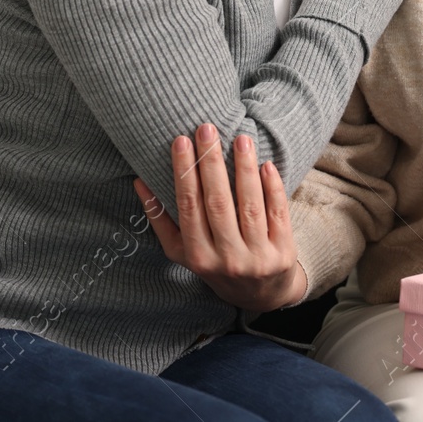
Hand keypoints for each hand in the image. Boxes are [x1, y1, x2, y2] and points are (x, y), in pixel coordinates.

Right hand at [133, 122, 307, 312]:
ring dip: (244, 169)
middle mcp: (227, 258)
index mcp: (198, 256)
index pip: (189, 207)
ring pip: (249, 205)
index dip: (185, 173)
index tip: (181, 140)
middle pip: (217, 203)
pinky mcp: (283, 252)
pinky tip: (266, 164)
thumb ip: (161, 220)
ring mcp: (257, 257)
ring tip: (240, 138)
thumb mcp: (184, 252)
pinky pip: (278, 213)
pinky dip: (272, 188)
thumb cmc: (216, 264)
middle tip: (207, 128)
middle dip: (211, 163)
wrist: (262, 295)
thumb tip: (139, 182)